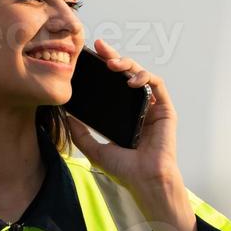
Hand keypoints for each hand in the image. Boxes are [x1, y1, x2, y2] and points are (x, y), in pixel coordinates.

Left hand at [65, 39, 198, 230]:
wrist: (144, 181)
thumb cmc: (125, 170)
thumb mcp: (94, 149)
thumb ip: (80, 133)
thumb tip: (65, 116)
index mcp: (124, 113)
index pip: (114, 84)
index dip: (104, 66)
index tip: (90, 55)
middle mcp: (139, 107)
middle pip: (128, 73)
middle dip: (115, 56)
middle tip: (100, 48)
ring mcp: (153, 107)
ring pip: (143, 74)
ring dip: (128, 64)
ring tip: (113, 64)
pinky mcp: (165, 109)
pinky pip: (157, 85)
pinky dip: (145, 77)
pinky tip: (131, 80)